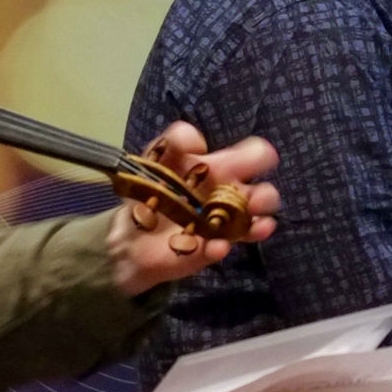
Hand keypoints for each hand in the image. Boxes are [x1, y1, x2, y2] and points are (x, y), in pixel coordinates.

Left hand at [108, 122, 282, 295]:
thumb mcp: (158, 154)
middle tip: (255, 199)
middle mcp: (227, 198)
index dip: (261, 156)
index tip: (257, 157)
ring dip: (259, 224)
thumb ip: (176, 140)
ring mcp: (220, 227)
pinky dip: (220, 248)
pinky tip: (217, 245)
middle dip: (266, 196)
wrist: (126, 228)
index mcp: (221, 170)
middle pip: (262, 196)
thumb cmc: (151, 187)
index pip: (253, 159)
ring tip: (257, 224)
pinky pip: (219, 250)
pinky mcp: (204, 251)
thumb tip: (199, 141)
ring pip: (253, 226)